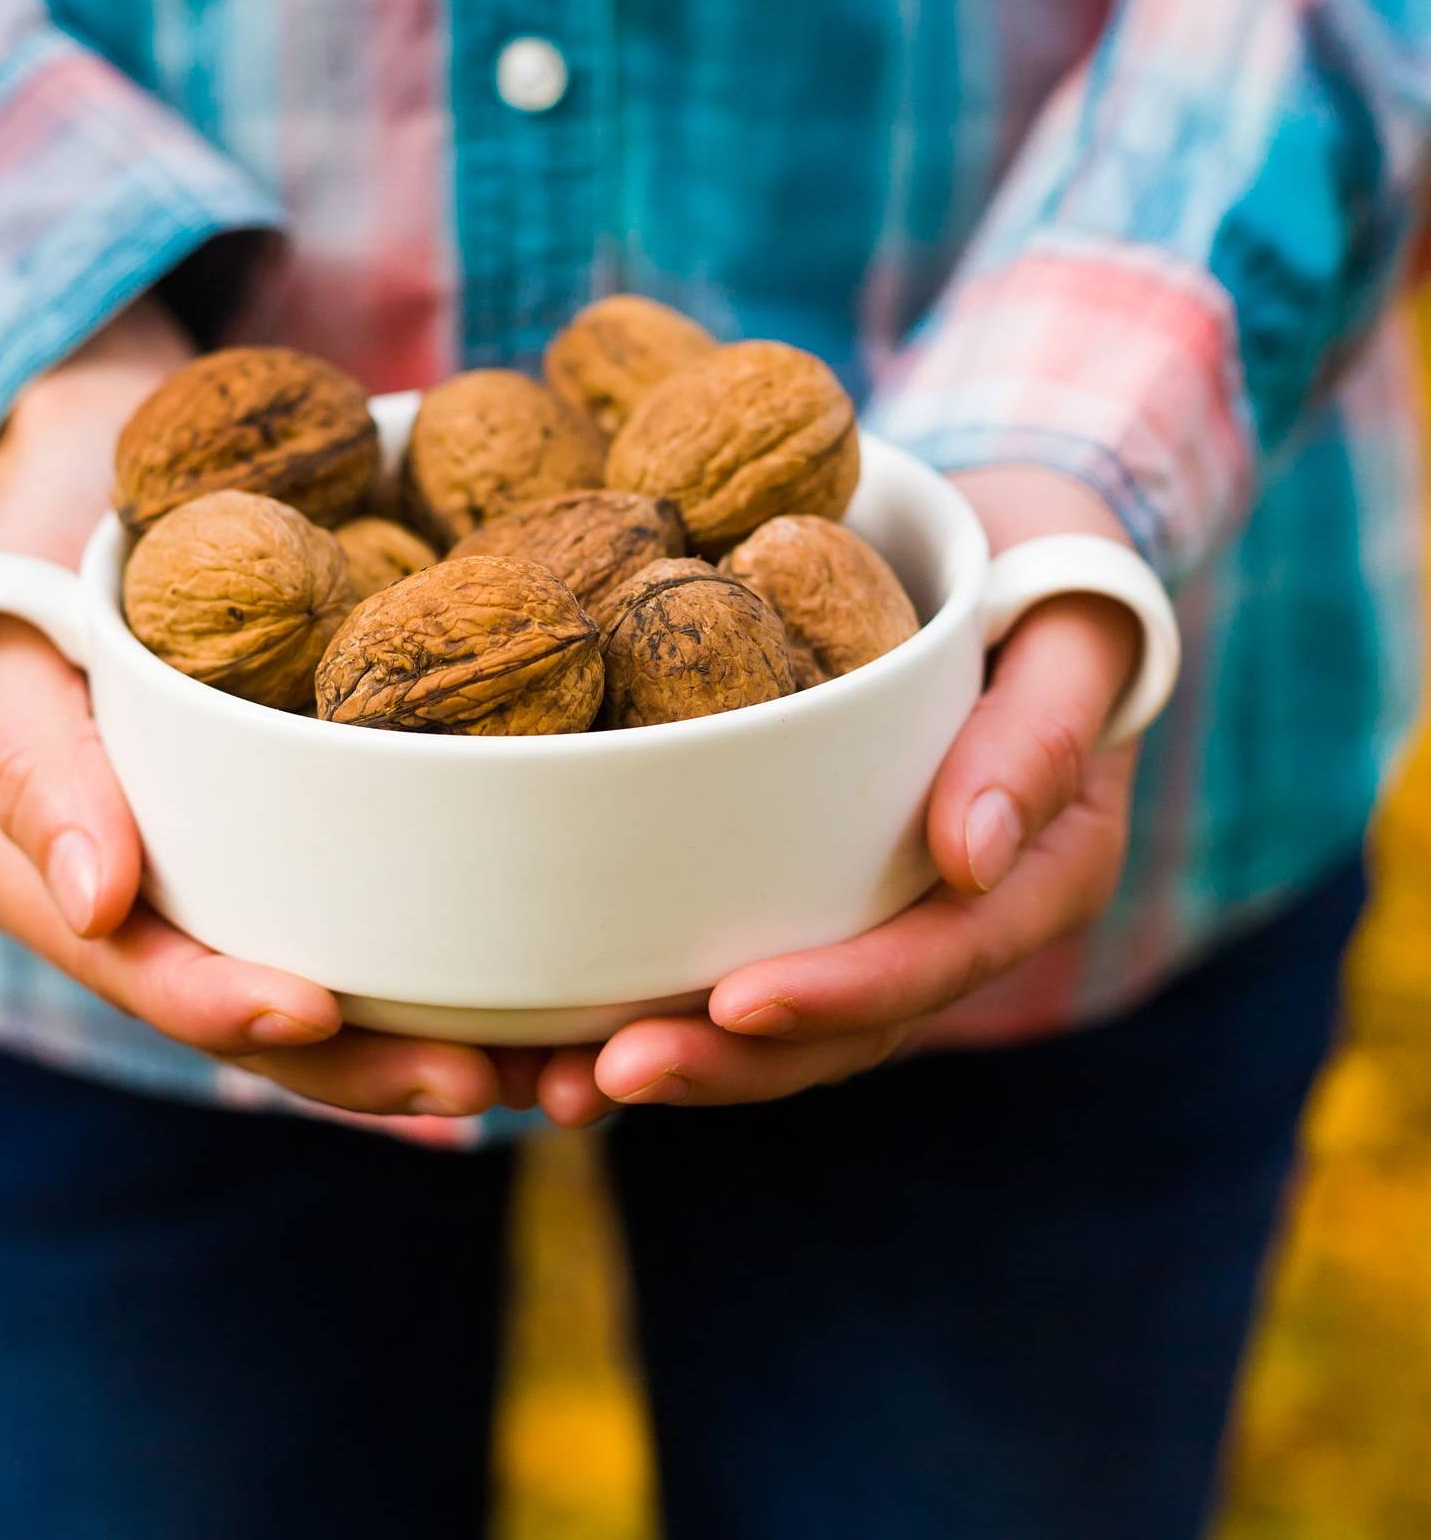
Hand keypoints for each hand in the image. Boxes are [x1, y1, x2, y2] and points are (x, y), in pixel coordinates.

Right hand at [0, 299, 506, 1117]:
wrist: (126, 496)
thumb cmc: (59, 554)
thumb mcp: (12, 633)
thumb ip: (31, 762)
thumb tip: (94, 901)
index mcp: (57, 891)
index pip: (145, 976)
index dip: (225, 1008)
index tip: (313, 1010)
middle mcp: (152, 924)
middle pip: (264, 1027)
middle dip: (371, 1069)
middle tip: (485, 1081)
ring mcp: (236, 902)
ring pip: (343, 1011)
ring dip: (444, 1051)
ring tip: (558, 1073)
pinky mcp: (312, 868)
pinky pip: (387, 938)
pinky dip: (471, 979)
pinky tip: (565, 1004)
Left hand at [537, 466, 1144, 1125]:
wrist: (1007, 547)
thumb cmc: (1046, 565)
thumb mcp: (1075, 620)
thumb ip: (1039, 735)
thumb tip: (970, 858)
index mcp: (1036, 877)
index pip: (936, 962)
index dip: (839, 995)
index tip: (736, 1003)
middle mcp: (953, 921)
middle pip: (841, 1026)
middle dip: (725, 1061)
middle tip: (604, 1075)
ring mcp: (876, 913)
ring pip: (779, 1022)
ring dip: (672, 1057)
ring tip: (556, 1083)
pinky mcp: (807, 886)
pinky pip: (734, 959)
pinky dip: (651, 996)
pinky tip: (556, 1028)